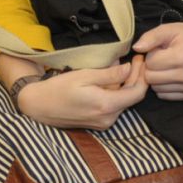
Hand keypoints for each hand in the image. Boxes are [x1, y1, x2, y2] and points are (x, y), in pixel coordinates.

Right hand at [14, 58, 146, 129]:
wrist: (39, 106)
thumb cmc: (59, 88)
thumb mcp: (84, 76)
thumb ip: (109, 75)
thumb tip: (129, 68)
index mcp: (106, 106)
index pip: (137, 93)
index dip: (143, 75)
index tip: (141, 59)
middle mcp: (109, 118)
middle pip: (132, 98)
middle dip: (136, 78)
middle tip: (135, 59)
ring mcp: (104, 123)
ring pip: (123, 102)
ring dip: (126, 84)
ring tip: (123, 65)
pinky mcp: (99, 124)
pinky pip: (114, 106)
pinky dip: (116, 92)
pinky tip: (111, 79)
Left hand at [131, 21, 182, 99]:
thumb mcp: (167, 29)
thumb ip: (150, 37)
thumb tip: (136, 49)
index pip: (151, 63)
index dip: (150, 55)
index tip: (159, 50)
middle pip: (151, 78)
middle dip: (152, 68)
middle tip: (161, 59)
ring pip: (157, 89)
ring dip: (157, 78)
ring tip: (167, 66)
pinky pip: (165, 96)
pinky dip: (164, 86)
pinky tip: (171, 75)